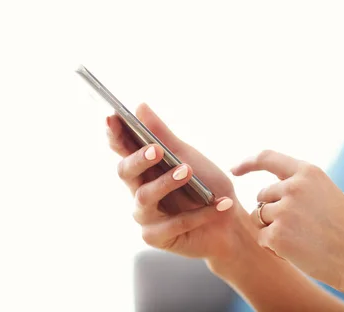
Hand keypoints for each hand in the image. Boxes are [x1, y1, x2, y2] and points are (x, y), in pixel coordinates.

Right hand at [106, 103, 253, 261]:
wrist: (230, 224)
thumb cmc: (207, 187)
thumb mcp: (189, 157)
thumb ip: (163, 136)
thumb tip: (139, 106)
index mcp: (144, 169)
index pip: (122, 149)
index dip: (115, 134)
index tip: (112, 117)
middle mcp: (139, 191)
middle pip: (125, 173)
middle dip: (139, 160)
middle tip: (156, 150)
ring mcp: (145, 216)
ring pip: (145, 197)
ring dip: (167, 183)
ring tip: (188, 171)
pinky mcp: (156, 237)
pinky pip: (173, 223)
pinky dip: (200, 213)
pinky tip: (222, 203)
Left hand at [230, 150, 343, 293]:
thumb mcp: (327, 195)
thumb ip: (300, 187)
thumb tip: (265, 194)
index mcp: (308, 172)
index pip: (267, 157)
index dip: (248, 163)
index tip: (235, 170)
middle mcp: (293, 186)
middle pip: (263, 196)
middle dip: (272, 211)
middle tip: (300, 229)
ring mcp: (283, 210)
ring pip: (260, 217)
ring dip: (272, 229)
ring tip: (302, 239)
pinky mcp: (277, 235)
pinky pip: (262, 238)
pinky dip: (274, 247)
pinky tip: (297, 252)